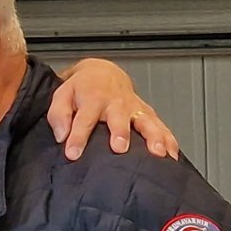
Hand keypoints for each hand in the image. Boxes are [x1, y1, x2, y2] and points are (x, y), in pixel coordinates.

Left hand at [49, 58, 179, 160]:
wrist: (102, 74)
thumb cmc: (82, 89)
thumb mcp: (62, 95)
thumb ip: (59, 115)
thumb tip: (61, 135)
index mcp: (93, 98)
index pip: (84, 119)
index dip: (78, 137)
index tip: (73, 153)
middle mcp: (116, 103)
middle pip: (119, 118)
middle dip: (121, 132)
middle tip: (120, 148)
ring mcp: (134, 108)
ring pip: (146, 121)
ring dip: (153, 136)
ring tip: (157, 153)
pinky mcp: (146, 114)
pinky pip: (160, 126)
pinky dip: (168, 140)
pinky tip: (171, 155)